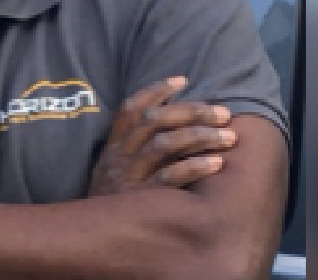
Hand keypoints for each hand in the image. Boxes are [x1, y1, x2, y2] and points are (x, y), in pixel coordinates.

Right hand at [87, 77, 237, 195]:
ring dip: (201, 136)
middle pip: (154, 121)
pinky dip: (196, 167)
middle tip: (223, 113)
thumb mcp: (113, 171)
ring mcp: (128, 177)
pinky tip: (217, 164)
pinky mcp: (141, 200)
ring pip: (165, 144)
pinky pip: (170, 178)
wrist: (89, 238)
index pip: (129, 108)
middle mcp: (118, 158)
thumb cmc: (113, 202)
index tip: (182, 79)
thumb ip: (132, 150)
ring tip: (229, 138)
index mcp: (112, 147)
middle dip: (192, 111)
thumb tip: (173, 125)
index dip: (155, 90)